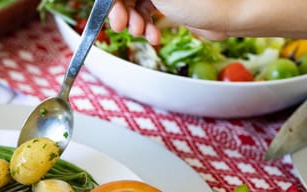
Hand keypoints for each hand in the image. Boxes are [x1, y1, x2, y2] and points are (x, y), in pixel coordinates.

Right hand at [107, 0, 228, 44]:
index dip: (113, 1)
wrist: (232, 14)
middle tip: (122, 27)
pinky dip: (148, 27)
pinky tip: (153, 36)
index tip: (111, 14)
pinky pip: (149, 14)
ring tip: (142, 33)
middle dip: (122, 11)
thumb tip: (112, 1)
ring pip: (135, 4)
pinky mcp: (171, 2)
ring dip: (134, 22)